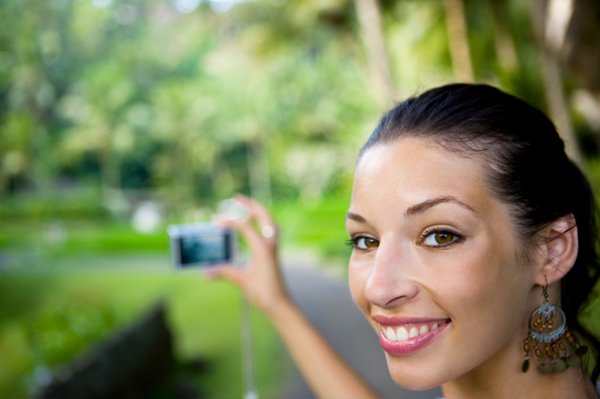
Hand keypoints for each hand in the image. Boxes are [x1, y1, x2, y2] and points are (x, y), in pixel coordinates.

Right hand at [206, 195, 290, 316]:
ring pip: (270, 222)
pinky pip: (270, 231)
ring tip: (247, 207)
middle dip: (250, 205)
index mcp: (262, 248)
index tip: (216, 221)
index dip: (230, 221)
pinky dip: (262, 223)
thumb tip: (206, 271)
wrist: (280, 304)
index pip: (245, 226)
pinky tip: (255, 225)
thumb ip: (224, 272)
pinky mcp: (273, 253)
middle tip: (237, 198)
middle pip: (263, 216)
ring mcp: (274, 248)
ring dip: (259, 212)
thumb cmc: (263, 293)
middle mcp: (270, 244)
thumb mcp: (242, 281)